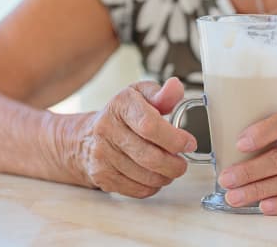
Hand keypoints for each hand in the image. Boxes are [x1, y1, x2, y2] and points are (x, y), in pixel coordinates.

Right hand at [69, 78, 196, 197]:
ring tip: (169, 168)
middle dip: (174, 164)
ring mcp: (102, 155)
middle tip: (182, 162)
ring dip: (166, 176)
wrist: (87, 137)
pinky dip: (152, 186)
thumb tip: (175, 88)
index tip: (188, 143)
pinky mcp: (102, 176)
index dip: (174, 138)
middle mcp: (107, 129)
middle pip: (150, 156)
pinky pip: (137, 189)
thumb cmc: (121, 115)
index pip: (149, 125)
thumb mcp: (141, 95)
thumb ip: (162, 94)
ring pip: (146, 177)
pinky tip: (153, 175)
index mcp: (120, 106)